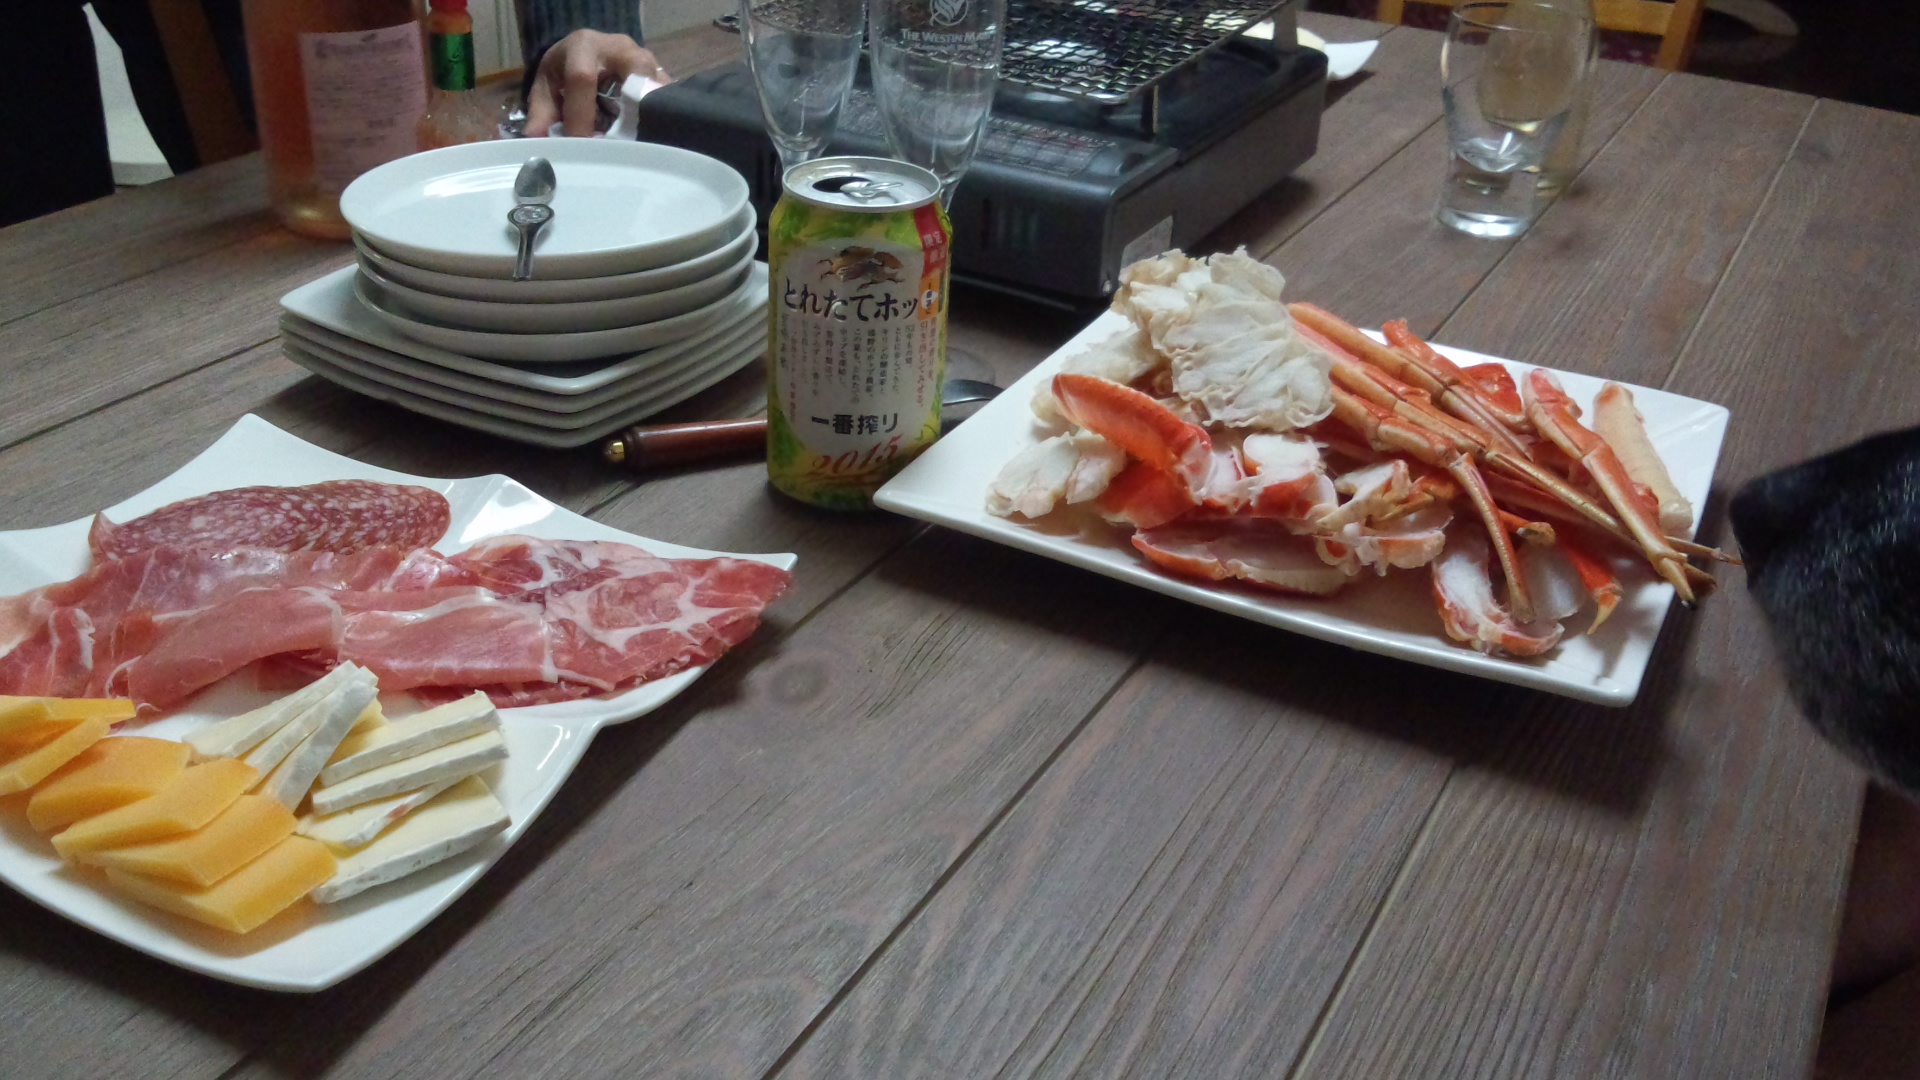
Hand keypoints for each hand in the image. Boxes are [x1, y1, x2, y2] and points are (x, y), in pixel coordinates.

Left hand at [524, 30, 669, 137]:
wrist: (587, 53)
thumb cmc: (565, 71)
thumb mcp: (547, 87)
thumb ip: (542, 114)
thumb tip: (539, 141)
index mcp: (584, 46)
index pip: (582, 79)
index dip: (580, 115)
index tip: (580, 147)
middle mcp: (620, 47)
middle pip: (635, 72)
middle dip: (631, 111)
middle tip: (624, 146)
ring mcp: (647, 59)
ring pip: (659, 84)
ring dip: (653, 116)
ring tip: (645, 147)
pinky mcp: (662, 74)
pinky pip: (670, 96)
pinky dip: (665, 118)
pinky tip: (658, 140)